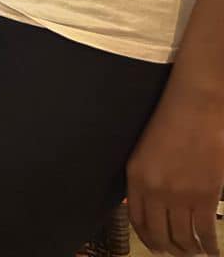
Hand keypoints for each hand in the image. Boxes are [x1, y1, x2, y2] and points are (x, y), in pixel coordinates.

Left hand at [128, 82, 223, 254]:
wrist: (195, 106)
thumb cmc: (170, 122)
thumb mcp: (145, 150)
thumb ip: (145, 179)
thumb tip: (149, 205)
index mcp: (136, 177)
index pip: (137, 221)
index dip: (148, 238)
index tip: (156, 245)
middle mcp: (154, 190)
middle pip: (160, 235)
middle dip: (170, 250)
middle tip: (178, 253)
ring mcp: (180, 194)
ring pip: (183, 238)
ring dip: (190, 251)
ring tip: (196, 253)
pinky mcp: (205, 194)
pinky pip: (205, 231)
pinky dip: (210, 246)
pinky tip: (213, 251)